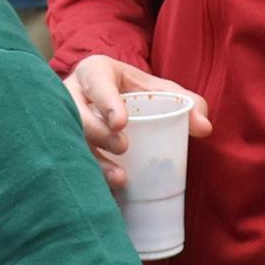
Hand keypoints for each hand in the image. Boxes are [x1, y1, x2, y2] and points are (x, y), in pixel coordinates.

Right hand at [64, 53, 209, 191]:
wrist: (105, 100)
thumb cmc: (134, 94)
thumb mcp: (159, 91)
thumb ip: (186, 103)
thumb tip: (204, 128)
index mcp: (95, 72)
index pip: (97, 84)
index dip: (107, 103)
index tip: (122, 123)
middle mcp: (71, 93)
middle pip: (77, 114)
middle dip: (99, 133)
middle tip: (124, 148)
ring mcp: (60, 119)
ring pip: (68, 140)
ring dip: (93, 160)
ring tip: (120, 178)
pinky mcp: (60, 143)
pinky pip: (67, 159)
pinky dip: (87, 176)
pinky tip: (105, 192)